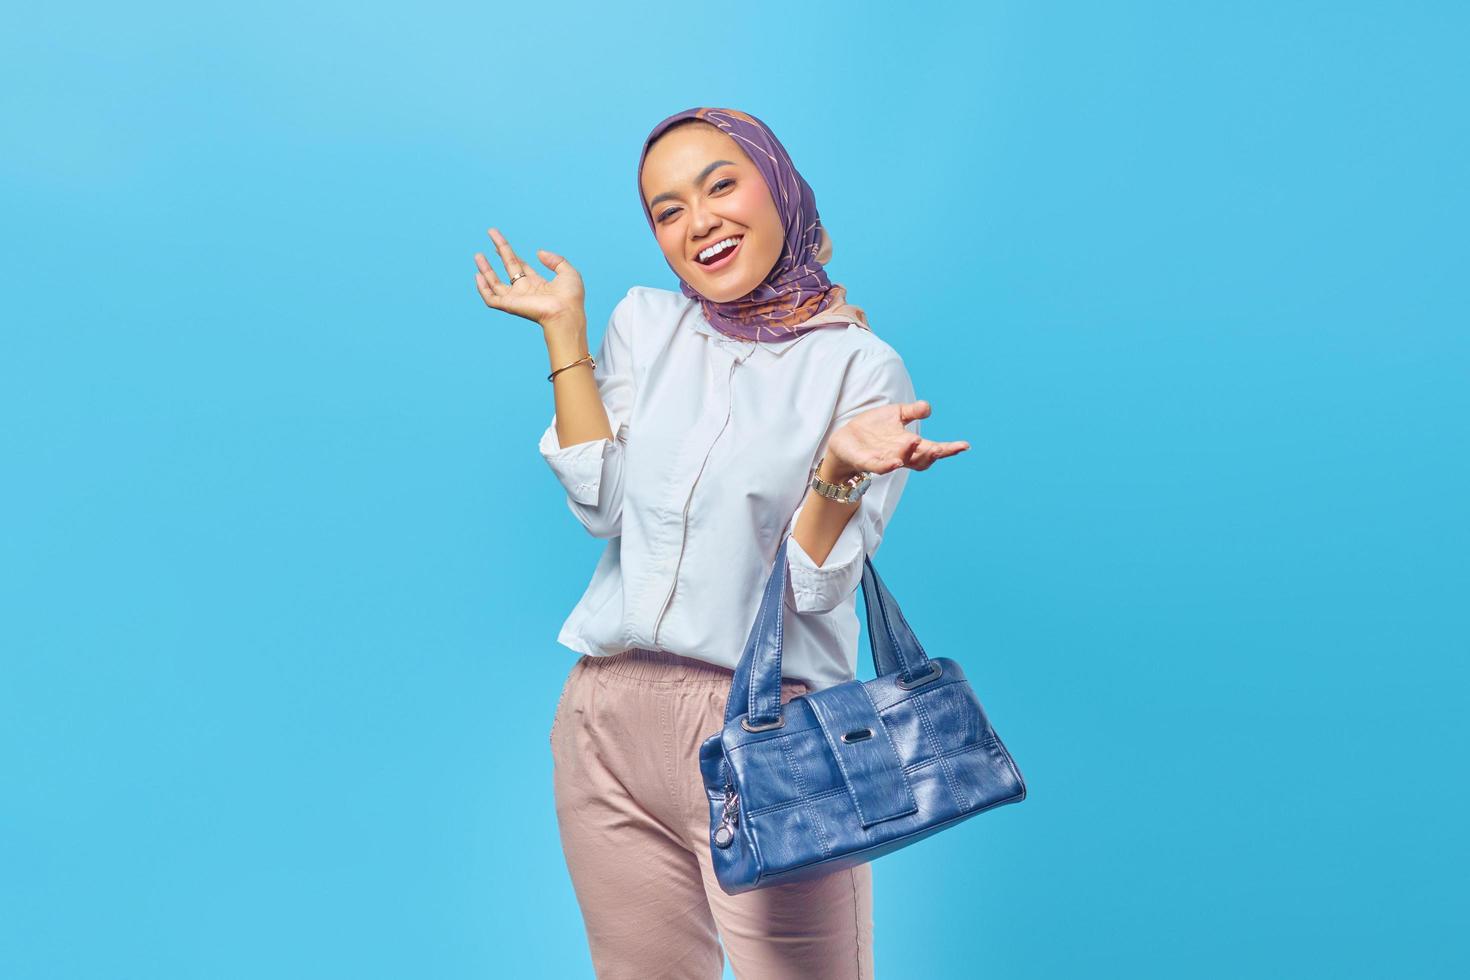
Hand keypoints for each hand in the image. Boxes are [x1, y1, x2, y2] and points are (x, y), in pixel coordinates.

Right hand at [473, 227, 585, 330]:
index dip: (511, 254)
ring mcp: (516, 298)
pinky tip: (477, 276)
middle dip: (499, 251)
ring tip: (477, 255)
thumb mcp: (568, 272)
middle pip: (508, 269)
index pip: (521, 267)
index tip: (500, 243)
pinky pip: (490, 299)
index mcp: (538, 284)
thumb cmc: (571, 297)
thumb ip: (555, 260)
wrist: (566, 313)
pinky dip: (482, 289)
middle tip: (490, 233)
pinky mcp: (509, 305)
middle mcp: (525, 291)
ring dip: (486, 269)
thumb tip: (538, 252)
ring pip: (495, 284)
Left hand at [825, 400, 968, 476]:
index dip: (949, 448)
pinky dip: (888, 465)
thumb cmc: (873, 429)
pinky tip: (896, 461)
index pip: (933, 448)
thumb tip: (928, 408)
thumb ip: (912, 411)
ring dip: (911, 456)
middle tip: (941, 449)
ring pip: (903, 462)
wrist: (845, 440)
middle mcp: (901, 455)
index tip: (964, 445)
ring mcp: (885, 460)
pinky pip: (880, 467)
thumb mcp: (895, 414)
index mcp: (910, 445)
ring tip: (917, 444)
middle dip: (932, 454)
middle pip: (922, 459)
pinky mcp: (867, 462)